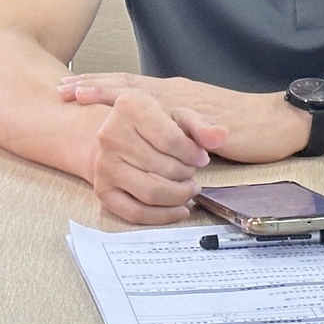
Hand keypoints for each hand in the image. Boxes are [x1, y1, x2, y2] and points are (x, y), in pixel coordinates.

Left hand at [59, 72, 309, 163]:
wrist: (275, 123)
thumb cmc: (241, 126)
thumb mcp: (200, 123)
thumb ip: (176, 125)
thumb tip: (150, 136)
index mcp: (174, 94)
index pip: (130, 88)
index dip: (99, 87)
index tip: (69, 87)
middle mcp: (176, 93)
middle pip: (127, 87)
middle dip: (92, 86)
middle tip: (61, 87)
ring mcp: (186, 103)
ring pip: (139, 95)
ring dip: (107, 93)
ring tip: (80, 93)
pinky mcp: (199, 118)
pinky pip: (164, 115)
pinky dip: (141, 114)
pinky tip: (125, 114)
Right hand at [91, 89, 227, 224]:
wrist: (117, 133)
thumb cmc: (152, 123)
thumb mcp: (178, 116)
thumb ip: (202, 127)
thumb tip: (221, 136)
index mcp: (130, 107)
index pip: (170, 140)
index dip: (193, 154)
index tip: (201, 157)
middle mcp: (110, 135)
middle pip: (163, 168)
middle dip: (186, 174)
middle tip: (192, 172)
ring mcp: (104, 164)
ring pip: (151, 192)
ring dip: (178, 195)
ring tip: (188, 188)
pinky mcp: (102, 190)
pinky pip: (135, 213)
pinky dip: (162, 216)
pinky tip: (179, 209)